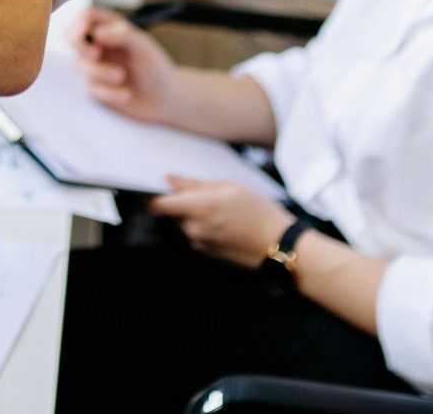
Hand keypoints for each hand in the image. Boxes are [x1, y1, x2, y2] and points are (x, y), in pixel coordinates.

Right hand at [68, 6, 178, 122]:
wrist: (164, 100)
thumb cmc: (155, 67)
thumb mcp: (143, 47)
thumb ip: (121, 35)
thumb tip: (96, 33)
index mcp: (110, 27)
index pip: (86, 17)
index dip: (80, 22)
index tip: (84, 31)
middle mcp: (98, 44)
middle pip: (71, 38)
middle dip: (80, 46)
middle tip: (96, 54)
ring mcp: (94, 66)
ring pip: (79, 65)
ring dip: (99, 71)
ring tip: (121, 76)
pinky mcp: (95, 88)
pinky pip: (90, 88)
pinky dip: (108, 92)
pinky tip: (126, 94)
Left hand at [147, 178, 295, 270]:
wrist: (278, 243)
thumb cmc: (258, 212)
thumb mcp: (229, 187)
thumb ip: (194, 184)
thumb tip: (170, 179)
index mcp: (198, 208)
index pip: (158, 205)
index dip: (154, 196)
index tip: (157, 189)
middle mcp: (194, 228)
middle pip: (173, 213)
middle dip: (183, 203)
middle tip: (207, 195)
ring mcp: (199, 243)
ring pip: (185, 223)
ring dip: (195, 215)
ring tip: (222, 209)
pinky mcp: (207, 253)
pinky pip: (196, 235)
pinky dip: (204, 227)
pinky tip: (225, 223)